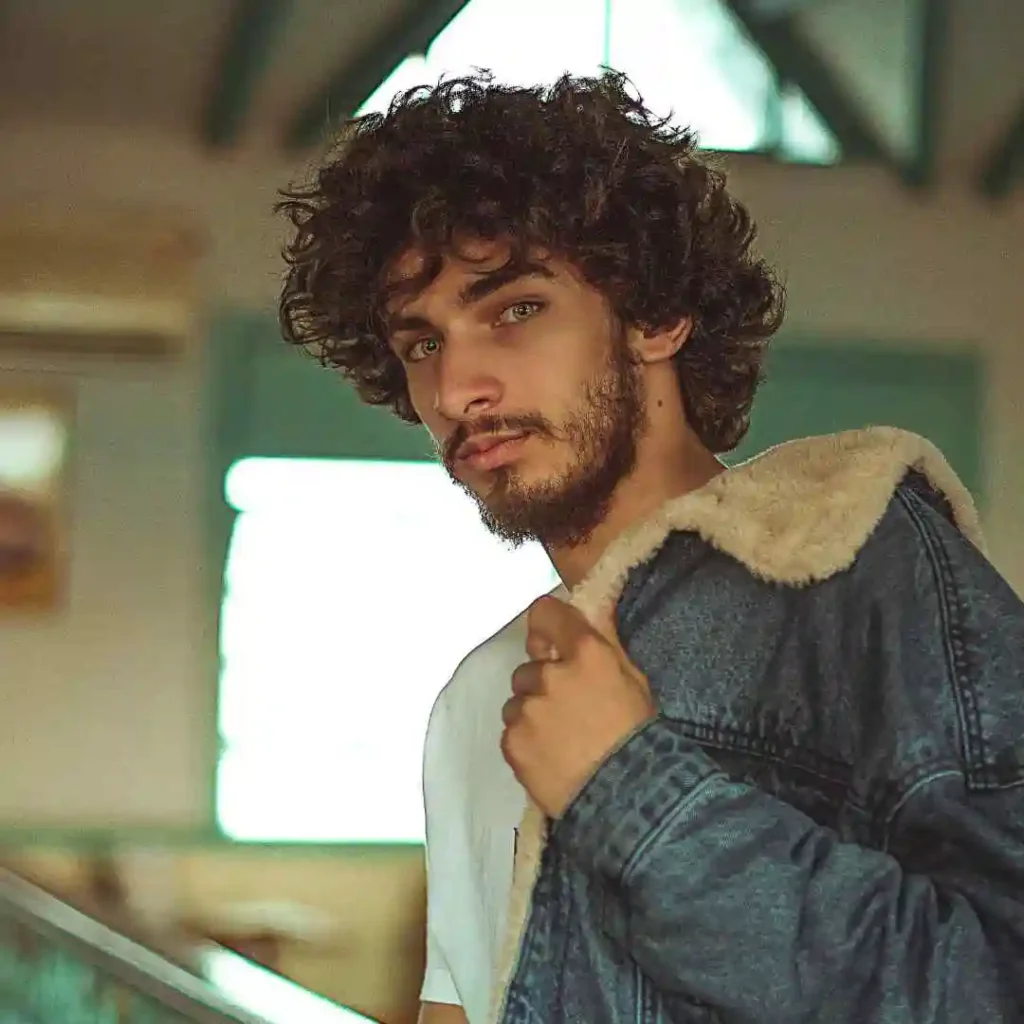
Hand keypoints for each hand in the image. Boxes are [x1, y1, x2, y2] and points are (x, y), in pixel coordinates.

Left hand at [500, 595, 655, 818]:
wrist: (629, 797)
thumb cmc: (638, 735)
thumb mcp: (632, 680)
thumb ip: (604, 643)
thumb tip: (590, 610)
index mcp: (585, 653)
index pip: (545, 614)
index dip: (546, 626)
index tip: (549, 639)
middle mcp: (551, 675)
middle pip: (529, 668)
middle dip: (542, 684)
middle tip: (568, 710)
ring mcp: (528, 710)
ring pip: (517, 702)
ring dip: (532, 713)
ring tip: (560, 739)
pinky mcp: (512, 741)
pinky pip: (512, 732)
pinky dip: (526, 741)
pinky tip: (551, 756)